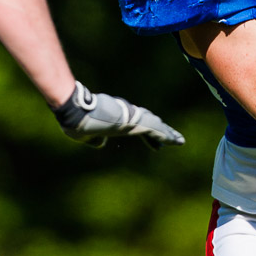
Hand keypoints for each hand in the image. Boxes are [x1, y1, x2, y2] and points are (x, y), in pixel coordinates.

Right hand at [52, 82, 184, 148]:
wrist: (77, 111)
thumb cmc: (76, 120)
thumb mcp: (84, 134)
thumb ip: (94, 139)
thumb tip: (101, 144)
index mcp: (116, 119)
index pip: (134, 125)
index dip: (146, 135)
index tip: (154, 144)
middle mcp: (126, 116)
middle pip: (148, 123)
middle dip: (160, 133)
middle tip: (172, 140)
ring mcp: (132, 117)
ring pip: (155, 125)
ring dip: (167, 133)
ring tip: (179, 140)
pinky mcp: (135, 121)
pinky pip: (157, 129)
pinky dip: (167, 135)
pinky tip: (177, 141)